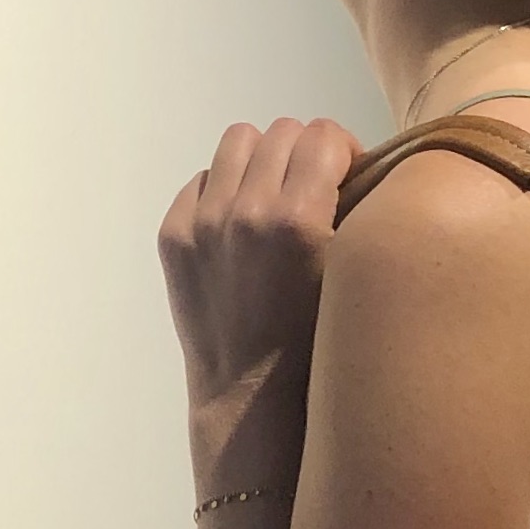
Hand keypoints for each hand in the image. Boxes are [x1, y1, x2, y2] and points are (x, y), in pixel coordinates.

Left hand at [159, 117, 364, 479]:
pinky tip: (240, 225)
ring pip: (236, 143)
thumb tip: (355, 165)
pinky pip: (201, 179)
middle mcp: (244, 211)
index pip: (322, 135)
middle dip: (305, 154)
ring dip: (261, 160)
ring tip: (273, 197)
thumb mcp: (352, 273)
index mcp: (296, 218)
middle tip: (313, 190)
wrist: (250, 396)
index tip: (347, 177)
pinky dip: (223, 190)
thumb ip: (356, 210)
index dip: (342, 151)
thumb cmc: (318, 342)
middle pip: (281, 132)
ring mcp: (201, 222)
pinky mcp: (173, 236)